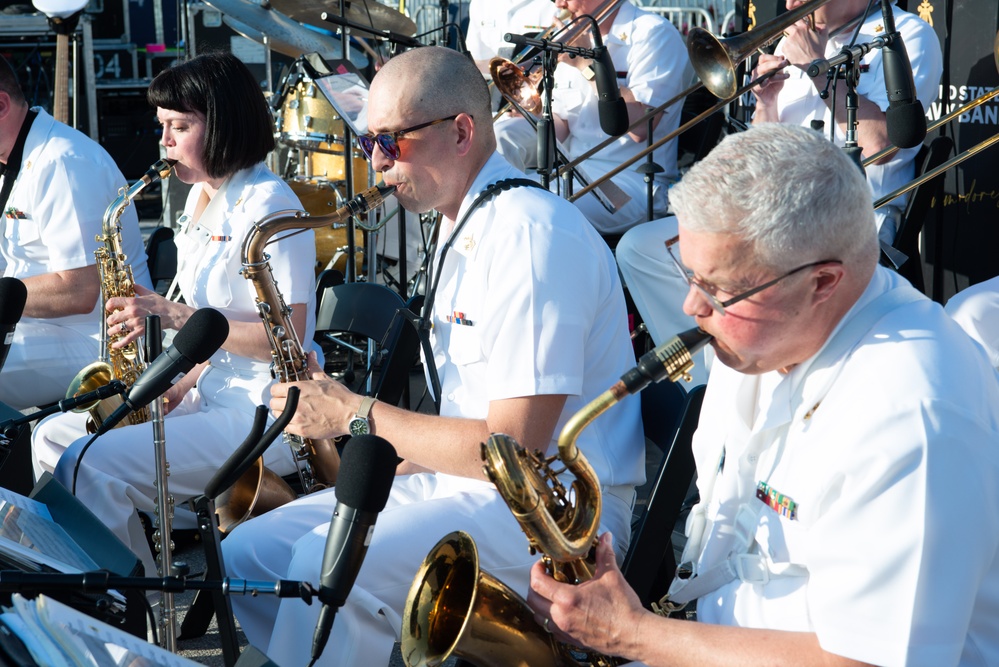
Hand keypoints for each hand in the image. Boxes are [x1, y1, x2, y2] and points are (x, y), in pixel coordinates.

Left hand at [105, 284, 172, 349]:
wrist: (171, 314)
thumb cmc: (161, 304)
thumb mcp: (149, 293)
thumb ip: (138, 289)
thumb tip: (132, 285)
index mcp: (133, 302)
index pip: (113, 302)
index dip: (108, 305)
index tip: (109, 308)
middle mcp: (131, 312)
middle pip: (113, 318)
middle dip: (110, 320)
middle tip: (111, 321)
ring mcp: (135, 323)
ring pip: (117, 329)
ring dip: (112, 331)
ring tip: (111, 332)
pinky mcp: (140, 331)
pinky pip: (127, 339)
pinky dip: (120, 343)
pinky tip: (115, 345)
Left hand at [270, 352, 354, 438]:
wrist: (351, 414)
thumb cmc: (340, 398)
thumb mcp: (325, 379)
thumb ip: (314, 367)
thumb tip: (311, 356)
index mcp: (299, 389)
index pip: (274, 389)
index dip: (278, 390)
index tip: (282, 392)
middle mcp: (296, 403)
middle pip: (273, 403)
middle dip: (279, 401)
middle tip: (287, 402)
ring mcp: (298, 417)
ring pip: (277, 415)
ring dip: (282, 413)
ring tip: (292, 411)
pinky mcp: (302, 430)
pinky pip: (286, 428)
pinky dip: (289, 424)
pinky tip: (297, 420)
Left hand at [526, 533, 645, 658]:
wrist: (634, 635)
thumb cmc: (623, 609)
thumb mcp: (612, 576)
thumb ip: (604, 554)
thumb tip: (605, 539)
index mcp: (567, 599)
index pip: (537, 583)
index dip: (536, 570)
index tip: (542, 565)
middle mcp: (561, 617)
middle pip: (532, 601)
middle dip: (534, 587)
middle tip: (544, 577)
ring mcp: (565, 631)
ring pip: (539, 618)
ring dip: (540, 604)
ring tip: (551, 594)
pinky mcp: (572, 640)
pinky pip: (552, 630)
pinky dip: (550, 619)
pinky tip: (562, 611)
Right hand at [751, 54, 789, 108]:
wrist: (771, 98)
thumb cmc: (774, 85)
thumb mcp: (780, 74)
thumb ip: (780, 66)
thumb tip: (782, 57)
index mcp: (761, 66)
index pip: (763, 58)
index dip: (772, 57)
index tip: (782, 59)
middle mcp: (756, 72)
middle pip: (763, 64)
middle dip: (775, 62)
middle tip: (784, 63)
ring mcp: (755, 80)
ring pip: (763, 73)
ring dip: (774, 72)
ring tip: (784, 74)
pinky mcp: (755, 88)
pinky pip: (761, 84)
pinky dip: (767, 81)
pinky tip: (771, 80)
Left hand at [780, 18, 826, 69]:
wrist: (814, 63)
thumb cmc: (819, 51)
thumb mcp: (824, 36)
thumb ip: (821, 27)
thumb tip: (815, 25)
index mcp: (804, 28)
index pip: (797, 19)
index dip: (797, 23)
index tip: (797, 26)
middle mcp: (795, 32)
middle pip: (788, 26)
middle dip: (790, 30)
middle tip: (794, 36)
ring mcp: (789, 40)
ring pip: (786, 37)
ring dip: (790, 40)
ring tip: (797, 47)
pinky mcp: (785, 48)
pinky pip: (784, 46)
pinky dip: (788, 49)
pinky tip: (795, 52)